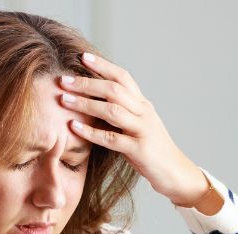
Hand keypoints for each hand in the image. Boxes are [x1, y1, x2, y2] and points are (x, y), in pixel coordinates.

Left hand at [58, 51, 209, 206]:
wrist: (174, 172)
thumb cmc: (150, 149)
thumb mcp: (137, 125)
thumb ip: (120, 111)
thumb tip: (92, 99)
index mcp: (142, 104)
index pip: (123, 77)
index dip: (103, 65)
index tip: (82, 57)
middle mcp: (143, 112)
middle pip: (114, 90)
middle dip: (86, 83)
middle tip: (63, 80)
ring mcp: (142, 130)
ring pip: (112, 110)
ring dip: (85, 104)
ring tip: (63, 100)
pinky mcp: (139, 149)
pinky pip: (112, 138)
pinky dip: (91, 132)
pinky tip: (74, 127)